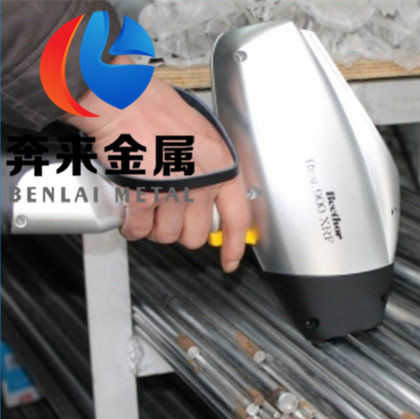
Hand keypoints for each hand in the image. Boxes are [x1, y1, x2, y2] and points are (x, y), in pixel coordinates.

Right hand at [66, 56, 249, 271]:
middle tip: (169, 216)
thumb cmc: (155, 107)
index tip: (230, 259)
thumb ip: (210, 166)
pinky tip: (130, 217)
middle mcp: (202, 179)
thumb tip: (211, 196)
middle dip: (181, 231)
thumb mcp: (201, 133)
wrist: (121, 97)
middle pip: (197, 234)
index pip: (238, 216)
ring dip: (155, 228)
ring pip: (168, 235)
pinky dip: (132, 228)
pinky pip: (140, 229)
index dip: (235, 245)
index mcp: (221, 164)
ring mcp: (174, 188)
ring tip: (147, 209)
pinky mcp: (144, 194)